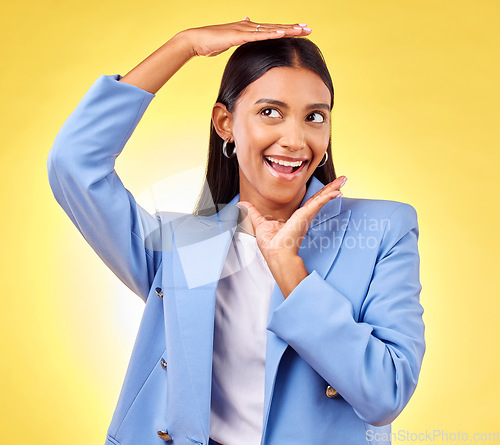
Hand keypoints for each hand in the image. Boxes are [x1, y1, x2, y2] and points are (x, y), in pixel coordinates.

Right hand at [180, 17, 311, 57]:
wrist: (196, 40)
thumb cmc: (210, 42)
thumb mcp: (228, 38)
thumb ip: (239, 33)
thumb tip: (246, 20)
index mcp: (248, 29)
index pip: (271, 29)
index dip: (286, 29)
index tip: (301, 30)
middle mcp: (249, 26)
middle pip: (275, 27)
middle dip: (293, 28)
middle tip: (309, 29)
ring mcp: (245, 30)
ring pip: (270, 30)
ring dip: (287, 30)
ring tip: (302, 30)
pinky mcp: (239, 36)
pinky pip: (259, 35)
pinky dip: (272, 34)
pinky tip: (283, 33)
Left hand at [237, 176, 346, 262]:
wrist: (276, 254)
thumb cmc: (271, 244)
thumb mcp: (259, 224)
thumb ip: (253, 212)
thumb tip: (242, 204)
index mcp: (297, 217)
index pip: (310, 201)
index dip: (319, 194)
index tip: (329, 188)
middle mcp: (304, 215)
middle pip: (319, 198)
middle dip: (331, 188)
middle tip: (342, 180)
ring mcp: (306, 215)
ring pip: (321, 198)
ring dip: (332, 189)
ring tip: (343, 180)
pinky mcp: (305, 216)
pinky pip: (317, 203)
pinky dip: (327, 196)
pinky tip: (336, 192)